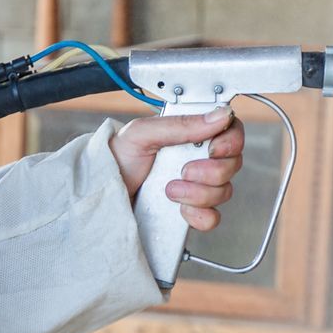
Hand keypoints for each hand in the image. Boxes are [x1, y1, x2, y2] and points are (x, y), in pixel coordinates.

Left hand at [110, 108, 246, 232]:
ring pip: (224, 191)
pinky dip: (198, 215)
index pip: (230, 132)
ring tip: (168, 190)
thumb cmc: (115, 159)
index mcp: (190, 134)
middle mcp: (198, 159)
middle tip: (183, 171)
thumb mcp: (142, 134)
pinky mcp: (190, 213)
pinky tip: (178, 210)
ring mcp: (196, 188)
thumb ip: (181, 125)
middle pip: (232, 164)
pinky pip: (212, 218)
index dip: (231, 141)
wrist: (99, 195)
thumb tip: (220, 115)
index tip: (214, 149)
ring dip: (198, 193)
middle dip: (210, 171)